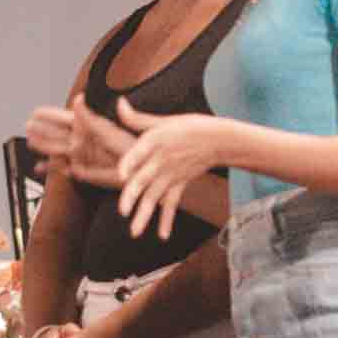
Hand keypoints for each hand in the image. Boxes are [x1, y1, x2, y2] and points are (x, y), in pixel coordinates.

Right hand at [25, 94, 133, 186]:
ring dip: (42, 146)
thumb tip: (78, 97)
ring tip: (30, 142)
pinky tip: (40, 167)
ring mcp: (79, 156)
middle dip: (41, 130)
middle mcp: (80, 140)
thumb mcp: (106, 129)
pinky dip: (50, 169)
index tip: (36, 112)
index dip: (48, 115)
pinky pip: (61, 169)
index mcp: (86, 127)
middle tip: (28, 126)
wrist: (134, 170)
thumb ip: (88, 116)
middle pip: (55, 134)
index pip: (62, 119)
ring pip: (55, 150)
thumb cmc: (127, 147)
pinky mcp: (80, 172)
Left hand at [115, 97, 224, 239]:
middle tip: (123, 211)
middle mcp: (161, 160)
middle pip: (145, 180)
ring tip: (134, 232)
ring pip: (155, 197)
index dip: (130, 163)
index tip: (122, 175)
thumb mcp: (162, 120)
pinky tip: (162, 235)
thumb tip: (119, 103)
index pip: (139, 152)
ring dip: (144, 215)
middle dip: (133, 196)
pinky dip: (167, 220)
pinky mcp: (180, 183)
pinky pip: (172, 204)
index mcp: (154, 141)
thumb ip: (136, 118)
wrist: (218, 140)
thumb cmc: (188, 127)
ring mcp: (171, 174)